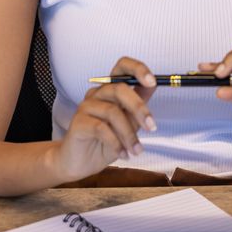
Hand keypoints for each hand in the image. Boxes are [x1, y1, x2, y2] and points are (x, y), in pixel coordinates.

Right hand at [55, 57, 156, 182]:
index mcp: (112, 90)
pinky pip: (101, 128)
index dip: (138, 69)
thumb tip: (153, 86)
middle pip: (119, 89)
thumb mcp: (129, 126)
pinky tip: (123, 154)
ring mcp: (86, 107)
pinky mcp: (79, 122)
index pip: (123, 67)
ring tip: (136, 150)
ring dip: (129, 134)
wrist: (81, 163)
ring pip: (113, 112)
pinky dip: (116, 143)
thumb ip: (138, 108)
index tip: (153, 82)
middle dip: (139, 108)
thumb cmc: (107, 142)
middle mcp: (98, 94)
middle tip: (152, 127)